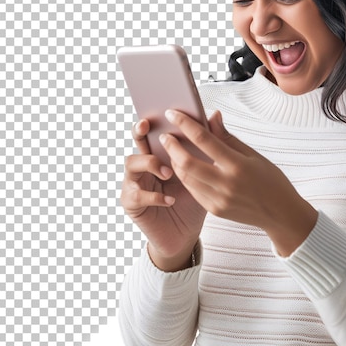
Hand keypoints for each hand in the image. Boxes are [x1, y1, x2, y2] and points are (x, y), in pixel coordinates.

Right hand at [120, 118, 206, 270]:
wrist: (186, 234)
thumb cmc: (197, 200)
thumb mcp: (207, 171)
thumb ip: (209, 145)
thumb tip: (214, 114)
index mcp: (163, 154)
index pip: (156, 131)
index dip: (156, 119)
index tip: (163, 110)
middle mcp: (146, 165)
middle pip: (138, 142)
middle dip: (140, 132)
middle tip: (148, 127)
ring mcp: (136, 183)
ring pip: (131, 163)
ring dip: (150, 164)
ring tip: (168, 172)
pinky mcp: (132, 204)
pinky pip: (136, 195)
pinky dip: (154, 195)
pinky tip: (170, 199)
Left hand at [160, 109, 317, 255]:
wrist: (281, 214)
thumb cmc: (271, 181)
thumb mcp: (253, 155)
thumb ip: (228, 137)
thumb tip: (212, 116)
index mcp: (238, 165)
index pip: (204, 140)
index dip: (185, 124)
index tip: (172, 114)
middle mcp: (227, 184)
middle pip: (187, 162)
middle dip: (171, 146)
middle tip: (165, 135)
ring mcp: (219, 200)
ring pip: (185, 177)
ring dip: (175, 161)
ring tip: (173, 149)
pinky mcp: (215, 210)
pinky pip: (192, 190)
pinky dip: (185, 176)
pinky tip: (184, 167)